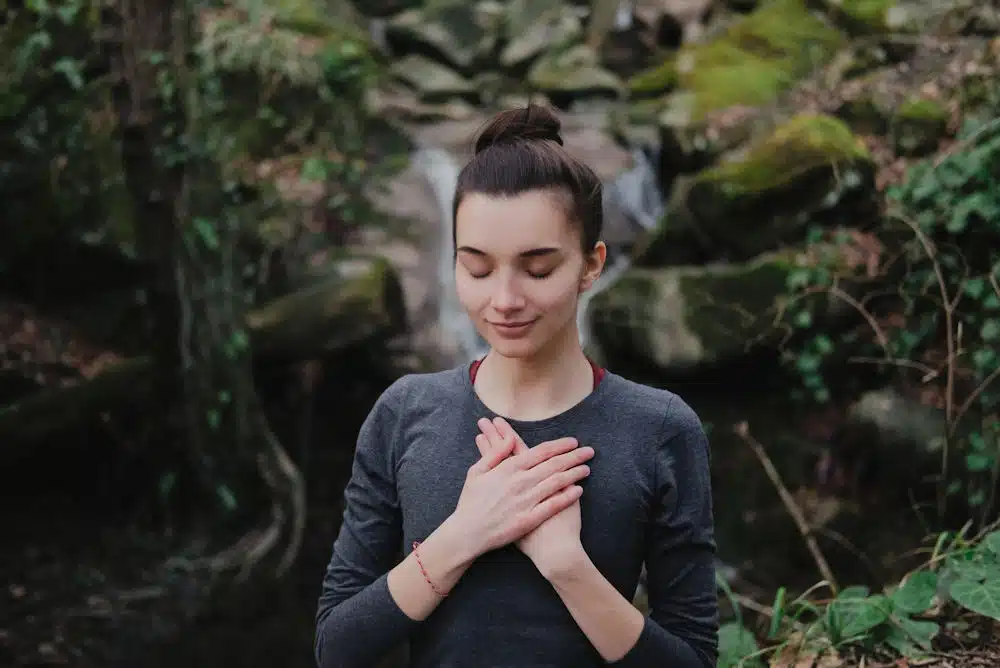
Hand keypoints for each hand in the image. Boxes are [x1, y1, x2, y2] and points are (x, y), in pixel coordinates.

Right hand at [476, 417, 588, 578]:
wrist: (467, 533)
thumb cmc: (470, 502)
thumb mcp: (476, 472)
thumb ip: (494, 453)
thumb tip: (510, 439)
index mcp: (508, 469)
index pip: (540, 452)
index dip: (559, 446)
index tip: (573, 442)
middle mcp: (519, 483)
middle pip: (553, 465)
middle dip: (574, 456)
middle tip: (589, 451)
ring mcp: (525, 501)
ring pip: (556, 482)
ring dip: (574, 473)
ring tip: (587, 468)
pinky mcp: (528, 520)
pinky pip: (552, 505)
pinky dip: (567, 496)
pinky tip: (579, 490)